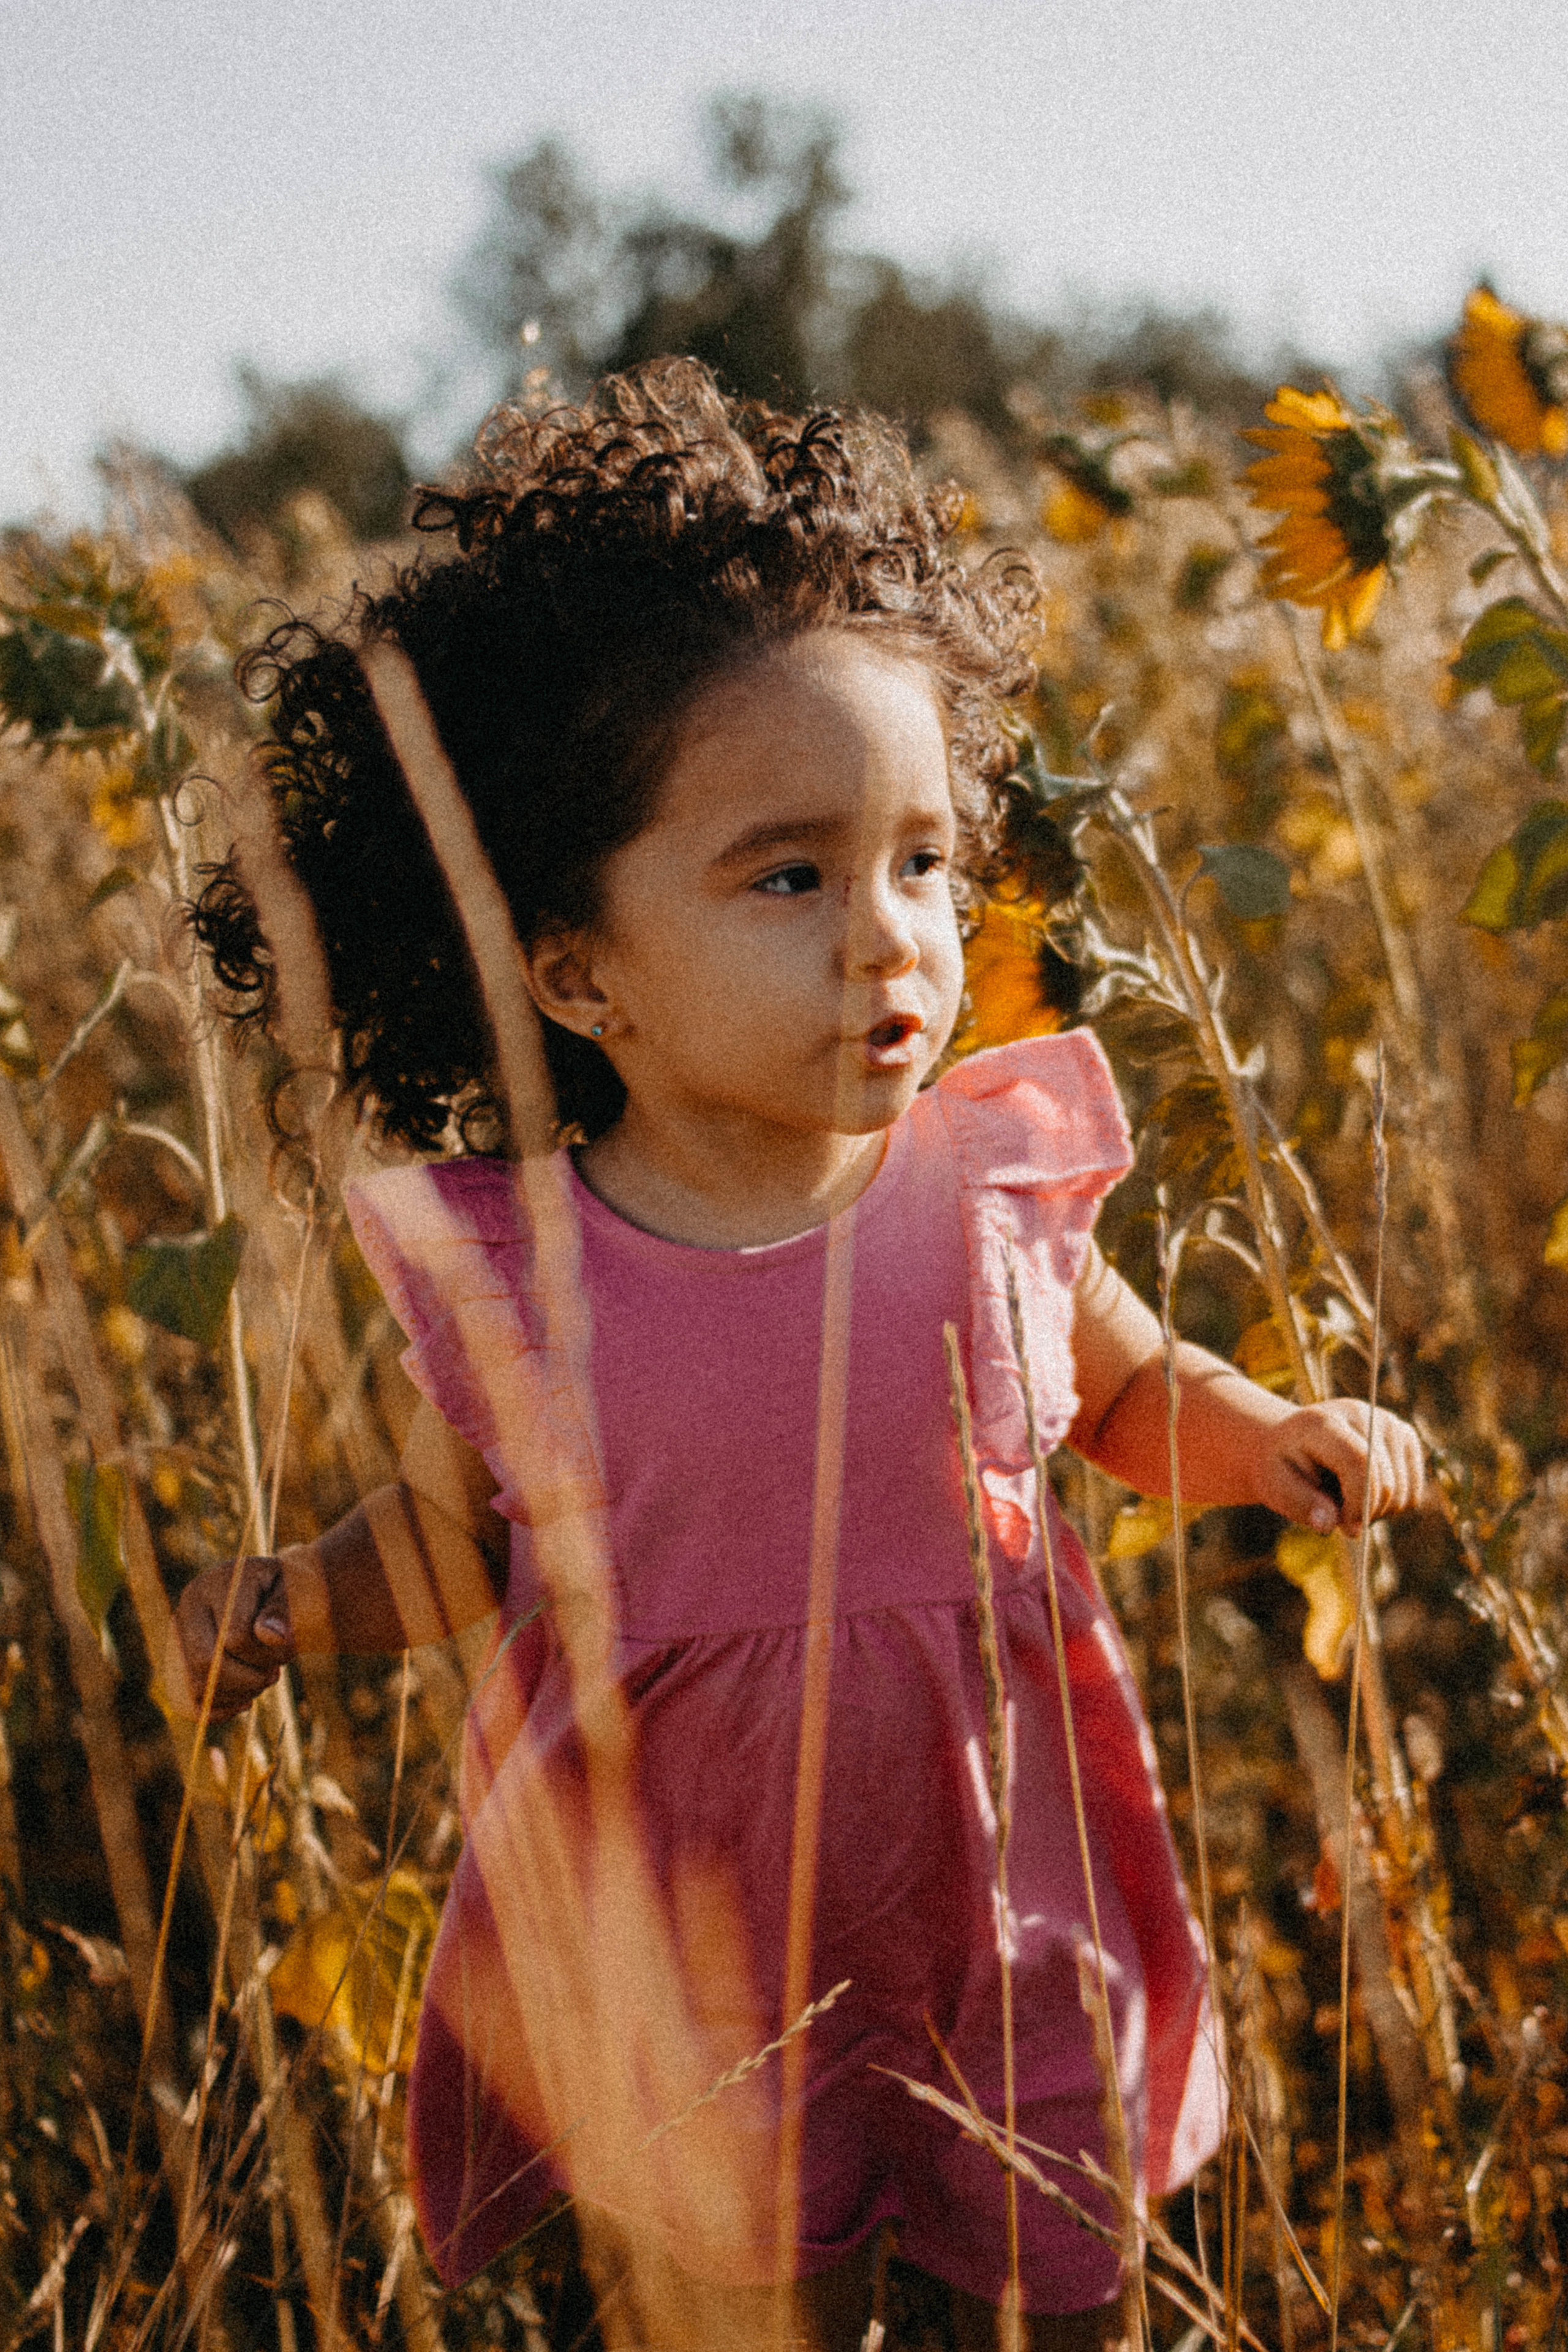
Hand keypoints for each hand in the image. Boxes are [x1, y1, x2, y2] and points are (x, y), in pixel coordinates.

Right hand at [169, 1555, 294, 1722]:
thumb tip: (269, 1635)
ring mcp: (180, 1632)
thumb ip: (284, 1610)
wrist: (279, 1593)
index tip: (289, 1648)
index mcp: (219, 1581)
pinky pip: (188, 1701)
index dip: (267, 1655)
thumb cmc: (292, 1592)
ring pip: (196, 1685)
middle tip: (273, 1674)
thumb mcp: (298, 1592)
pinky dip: (219, 1710)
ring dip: (238, 1694)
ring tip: (262, 1679)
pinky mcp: (180, 1658)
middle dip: (248, 1680)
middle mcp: (190, 1604)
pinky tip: (244, 1700)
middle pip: (205, 1662)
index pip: (235, 1637)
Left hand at [1252, 1400, 1425, 1535]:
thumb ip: (1301, 1505)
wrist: (1290, 1442)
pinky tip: (1365, 1495)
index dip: (1359, 1503)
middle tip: (1339, 1518)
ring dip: (1378, 1511)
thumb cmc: (1282, 1467)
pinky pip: (1412, 1491)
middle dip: (1365, 1513)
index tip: (1345, 1528)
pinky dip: (1392, 1504)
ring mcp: (1386, 1422)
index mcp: (1323, 1422)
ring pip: (1403, 1491)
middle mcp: (1360, 1413)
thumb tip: (1332, 1525)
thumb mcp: (1275, 1486)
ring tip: (1347, 1502)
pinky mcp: (1404, 1435)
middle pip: (1386, 1480)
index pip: (1360, 1462)